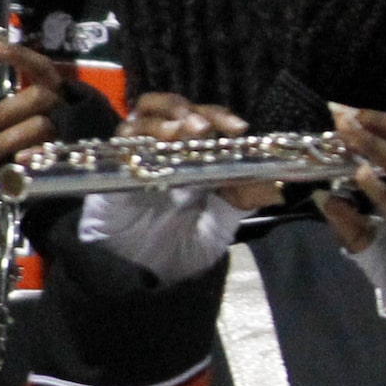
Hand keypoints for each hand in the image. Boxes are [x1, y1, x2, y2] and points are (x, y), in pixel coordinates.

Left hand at [0, 41, 75, 165]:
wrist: (107, 155)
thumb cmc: (58, 132)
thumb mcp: (41, 115)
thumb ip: (15, 114)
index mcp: (58, 90)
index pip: (41, 67)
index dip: (19, 55)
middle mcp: (67, 103)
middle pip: (38, 98)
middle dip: (3, 111)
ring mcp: (74, 126)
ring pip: (42, 126)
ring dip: (8, 139)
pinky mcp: (77, 148)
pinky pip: (56, 150)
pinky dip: (36, 153)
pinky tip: (18, 160)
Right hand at [74, 91, 271, 283]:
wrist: (139, 277)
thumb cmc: (176, 250)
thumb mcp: (217, 227)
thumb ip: (240, 202)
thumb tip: (274, 186)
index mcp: (191, 158)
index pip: (203, 120)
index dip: (220, 117)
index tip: (239, 129)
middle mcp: (163, 152)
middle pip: (170, 108)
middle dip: (190, 110)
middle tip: (204, 126)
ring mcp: (135, 159)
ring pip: (141, 117)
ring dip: (164, 118)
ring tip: (182, 130)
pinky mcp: (111, 174)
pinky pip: (119, 146)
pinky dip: (137, 139)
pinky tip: (156, 146)